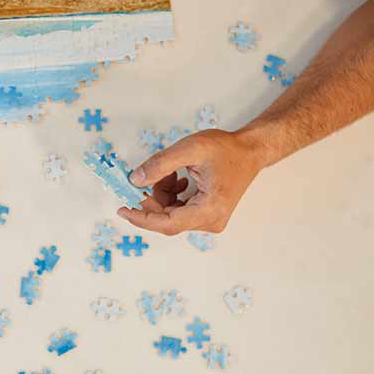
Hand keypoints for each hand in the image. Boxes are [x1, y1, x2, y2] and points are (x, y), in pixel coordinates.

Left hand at [117, 129, 265, 234]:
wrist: (250, 151)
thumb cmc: (226, 149)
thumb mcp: (190, 149)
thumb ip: (160, 165)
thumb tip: (135, 180)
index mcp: (209, 210)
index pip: (167, 223)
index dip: (142, 218)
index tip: (122, 209)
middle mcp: (211, 221)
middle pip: (168, 218)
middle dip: (153, 198)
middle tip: (144, 177)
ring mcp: (210, 220)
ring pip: (171, 213)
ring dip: (163, 194)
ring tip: (171, 172)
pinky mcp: (207, 215)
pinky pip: (179, 210)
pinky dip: (171, 195)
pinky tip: (178, 178)